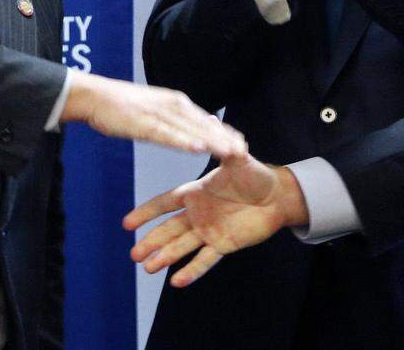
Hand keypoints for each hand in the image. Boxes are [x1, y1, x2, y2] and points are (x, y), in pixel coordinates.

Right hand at [61, 72, 246, 157]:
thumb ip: (176, 120)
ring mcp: (160, 114)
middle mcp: (173, 106)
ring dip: (212, 141)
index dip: (226, 133)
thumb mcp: (156, 111)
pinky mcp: (145, 123)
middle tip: (246, 152)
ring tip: (231, 152)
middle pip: (204, 125)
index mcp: (177, 103)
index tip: (244, 145)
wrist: (96, 97)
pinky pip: (168, 135)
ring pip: (191, 130)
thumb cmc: (123, 107)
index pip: (207, 120)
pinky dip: (184, 142)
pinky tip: (197, 149)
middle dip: (226, 139)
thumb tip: (197, 130)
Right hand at [124, 154, 308, 285]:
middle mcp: (198, 213)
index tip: (127, 223)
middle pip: (169, 230)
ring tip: (148, 268)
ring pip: (181, 246)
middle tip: (134, 255)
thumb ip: (222, 148)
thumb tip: (210, 122)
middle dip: (151, 242)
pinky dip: (191, 271)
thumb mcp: (236, 158)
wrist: (276, 196)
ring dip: (165, 257)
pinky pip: (204, 260)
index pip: (164, 203)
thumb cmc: (255, 174)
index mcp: (195, 193)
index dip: (146, 213)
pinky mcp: (223, 244)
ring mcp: (209, 230)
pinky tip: (176, 281)